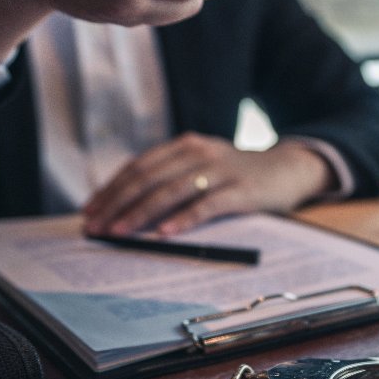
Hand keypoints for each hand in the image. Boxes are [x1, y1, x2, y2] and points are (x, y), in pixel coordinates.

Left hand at [82, 133, 335, 235]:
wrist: (289, 169)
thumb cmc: (240, 174)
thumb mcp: (205, 165)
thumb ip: (174, 175)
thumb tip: (130, 205)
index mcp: (186, 145)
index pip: (139, 166)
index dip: (112, 188)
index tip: (90, 211)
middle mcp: (200, 152)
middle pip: (149, 178)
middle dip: (117, 203)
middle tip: (95, 226)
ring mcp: (222, 170)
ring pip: (173, 190)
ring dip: (141, 212)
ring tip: (119, 231)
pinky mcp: (242, 191)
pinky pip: (208, 205)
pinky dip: (184, 219)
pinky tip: (164, 233)